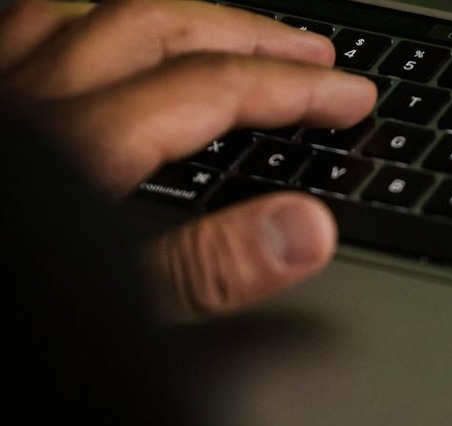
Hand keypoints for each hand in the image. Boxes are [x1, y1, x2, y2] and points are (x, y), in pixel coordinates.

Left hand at [0, 0, 376, 320]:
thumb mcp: (115, 305)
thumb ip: (208, 268)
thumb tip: (307, 229)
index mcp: (80, 145)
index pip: (213, 88)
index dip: (296, 89)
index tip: (352, 97)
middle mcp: (32, 99)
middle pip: (157, 25)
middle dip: (250, 34)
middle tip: (312, 51)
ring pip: (86, 8)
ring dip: (172, 12)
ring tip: (223, 28)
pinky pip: (22, 26)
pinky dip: (80, 20)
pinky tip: (100, 36)